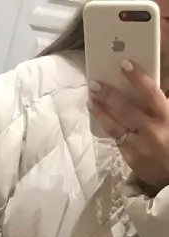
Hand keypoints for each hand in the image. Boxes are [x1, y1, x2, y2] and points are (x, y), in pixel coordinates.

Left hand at [89, 61, 168, 192]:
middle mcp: (152, 130)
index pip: (151, 92)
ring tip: (91, 100)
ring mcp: (139, 145)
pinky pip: (116, 139)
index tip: (124, 64)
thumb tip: (141, 86)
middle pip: (126, 109)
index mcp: (166, 116)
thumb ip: (158, 106)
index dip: (138, 77)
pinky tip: (100, 117)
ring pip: (115, 126)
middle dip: (108, 95)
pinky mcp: (130, 157)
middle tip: (95, 83)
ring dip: (101, 111)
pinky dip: (108, 127)